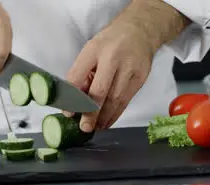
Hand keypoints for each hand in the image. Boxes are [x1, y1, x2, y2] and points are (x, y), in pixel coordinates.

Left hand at [64, 0, 189, 131]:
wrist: (140, 31)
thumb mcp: (91, 50)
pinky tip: (108, 121)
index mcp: (94, 49)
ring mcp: (129, 69)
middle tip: (84, 127)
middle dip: (91, 113)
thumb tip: (75, 99)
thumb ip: (82, 72)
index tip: (68, 112)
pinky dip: (116, 114)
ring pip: (115, 100)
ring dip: (104, 117)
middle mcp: (113, 59)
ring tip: (96, 127)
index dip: (72, 97)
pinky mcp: (141, 78)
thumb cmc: (111, 42)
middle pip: (100, 92)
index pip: (78, 76)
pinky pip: (126, 101)